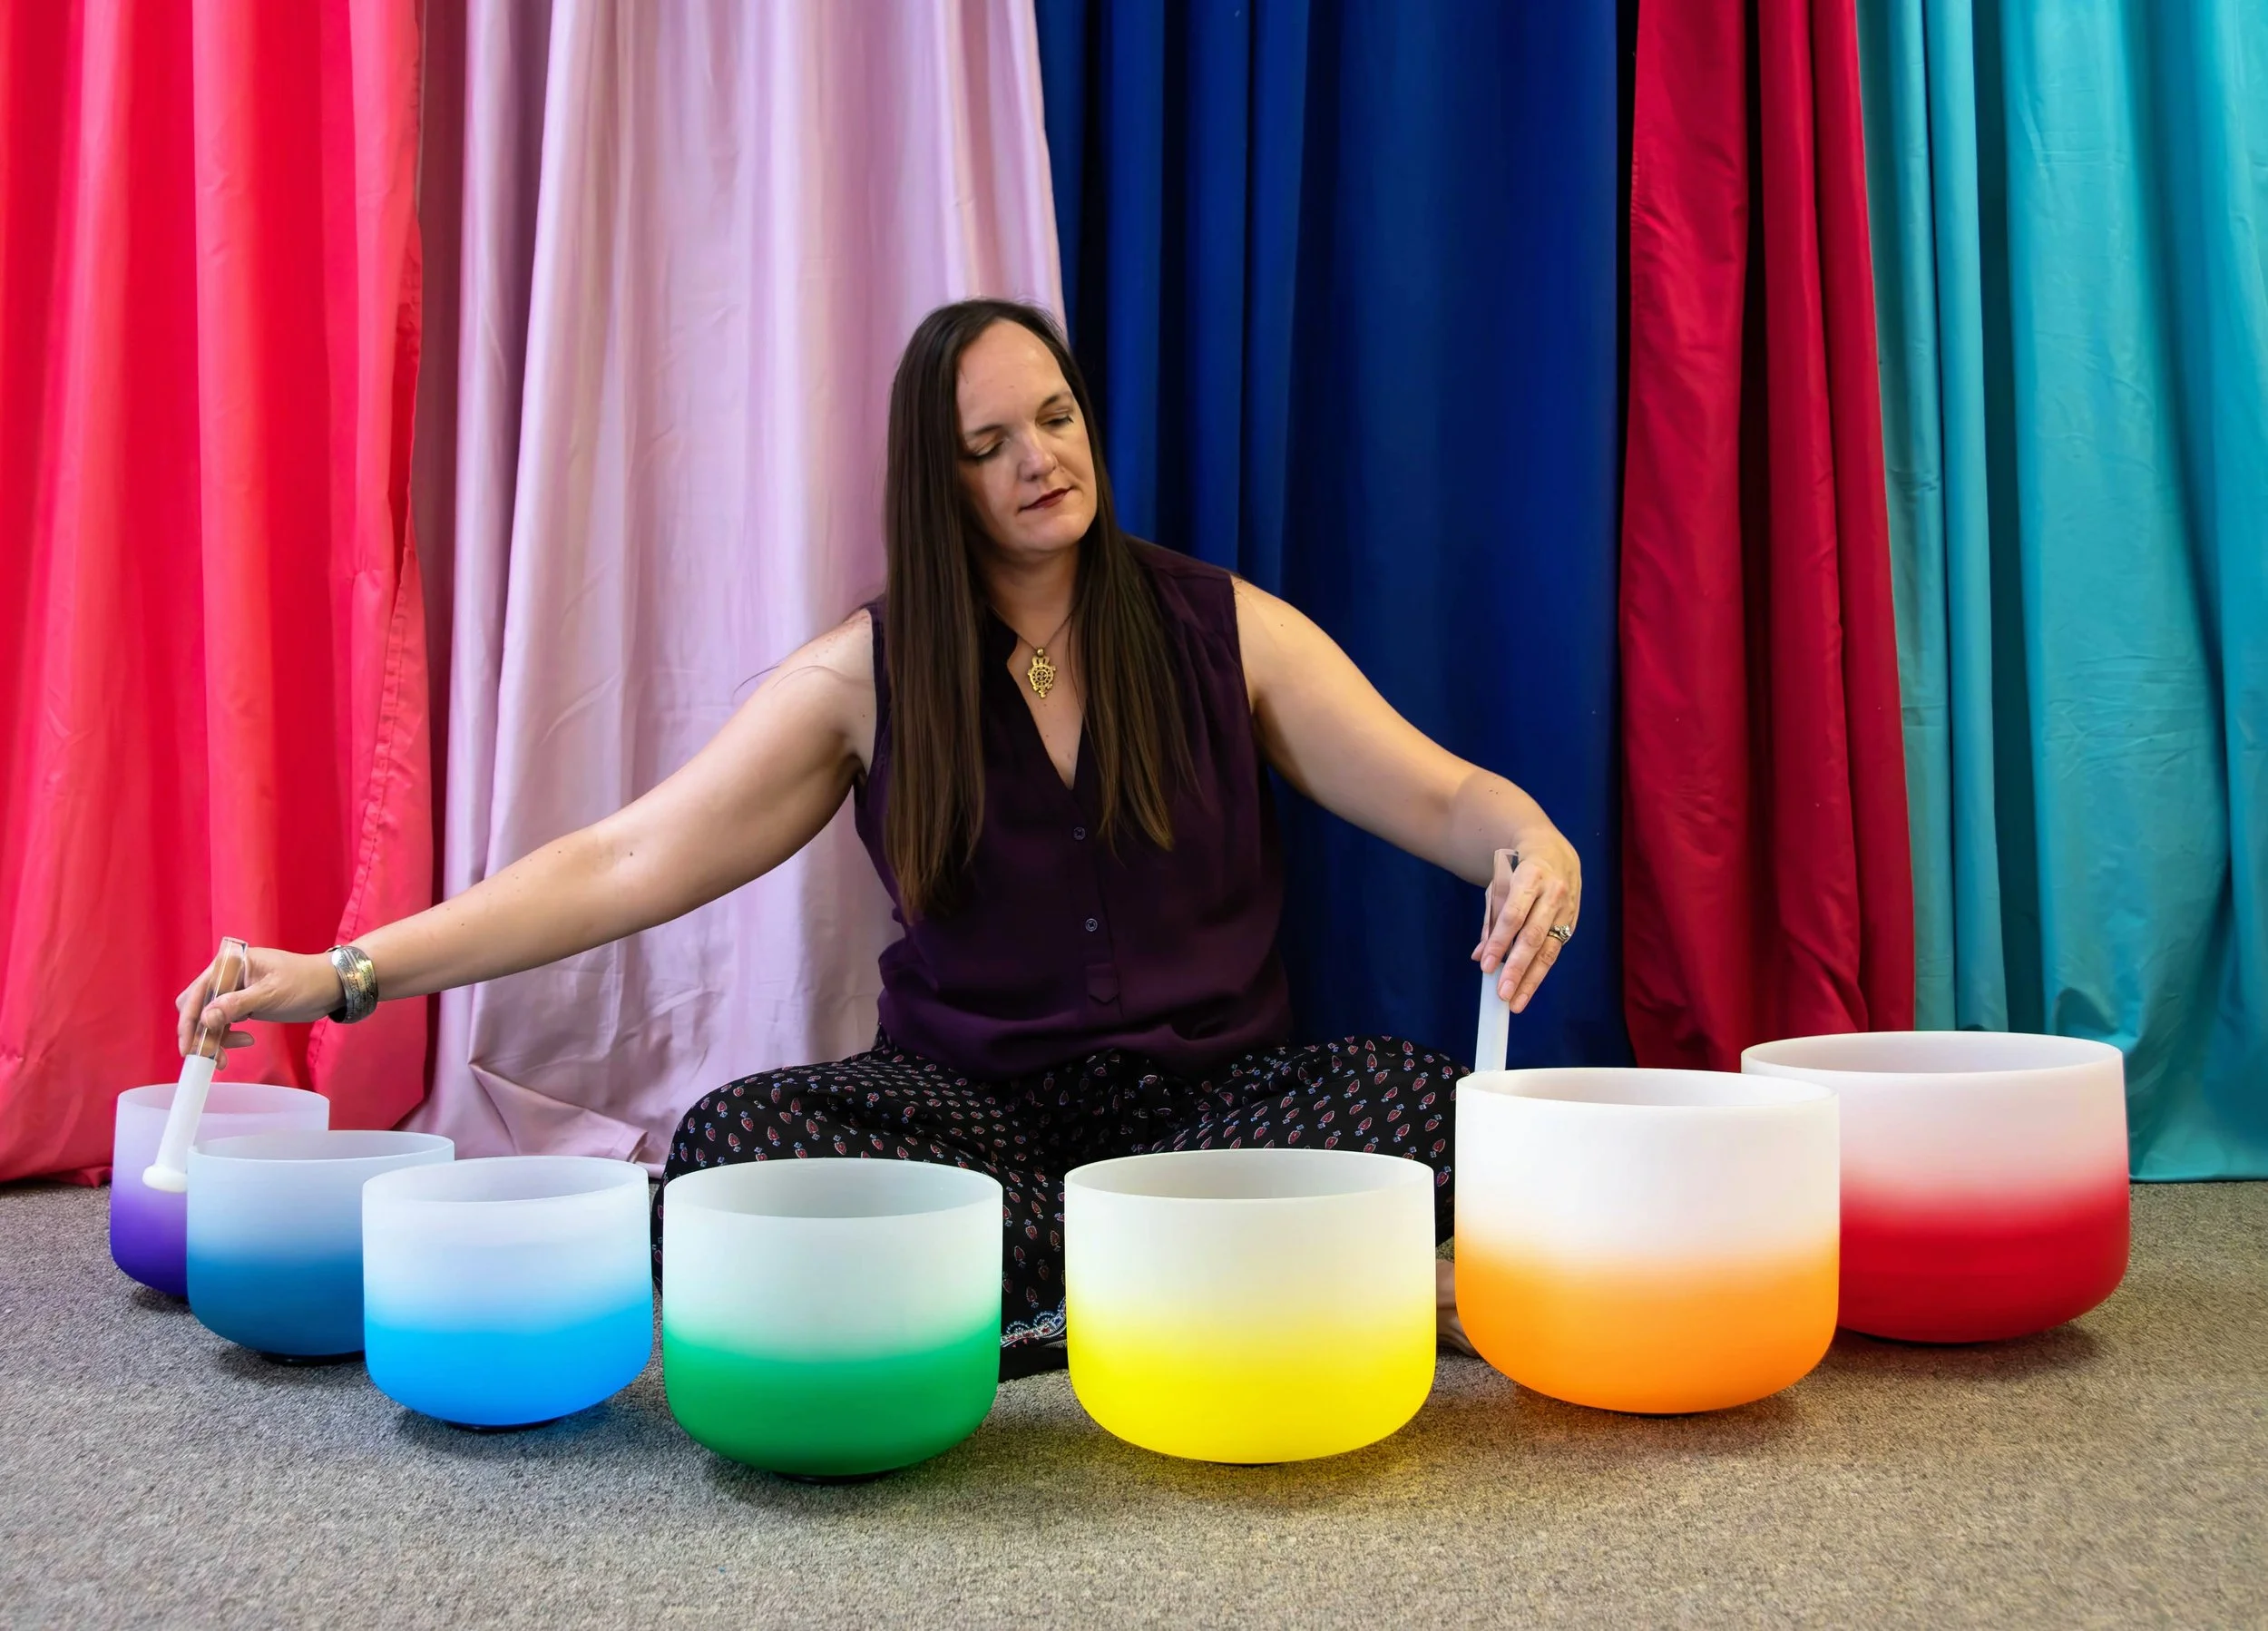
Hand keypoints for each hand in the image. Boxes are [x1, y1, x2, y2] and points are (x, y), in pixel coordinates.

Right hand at [174, 946, 343, 1057]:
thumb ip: (237, 1004)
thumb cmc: (306, 982)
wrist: (331, 987)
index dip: (190, 1021)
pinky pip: (222, 1022)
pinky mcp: (241, 1005)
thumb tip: (206, 1018)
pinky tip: (243, 1041)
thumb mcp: (272, 994)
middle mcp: (226, 975)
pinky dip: (225, 1036)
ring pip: (207, 1018)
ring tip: (224, 1058)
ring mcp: (233, 991)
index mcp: (230, 963)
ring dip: (212, 1039)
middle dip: (198, 1032)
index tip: (190, 1047)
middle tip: (208, 1056)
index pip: (198, 993)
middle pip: (196, 1006)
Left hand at [1470, 835, 1581, 1012]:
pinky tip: (1527, 988)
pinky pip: (1555, 951)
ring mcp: (1567, 910)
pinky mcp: (1573, 923)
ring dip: (1531, 979)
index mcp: (1532, 877)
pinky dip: (1539, 971)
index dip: (1499, 942)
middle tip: (1502, 994)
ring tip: (1516, 1002)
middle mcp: (1554, 894)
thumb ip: (1490, 919)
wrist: (1556, 854)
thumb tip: (1479, 955)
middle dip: (1517, 968)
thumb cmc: (1520, 869)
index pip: (1513, 915)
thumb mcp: (1500, 885)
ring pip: (1549, 950)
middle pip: (1534, 937)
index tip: (1486, 966)